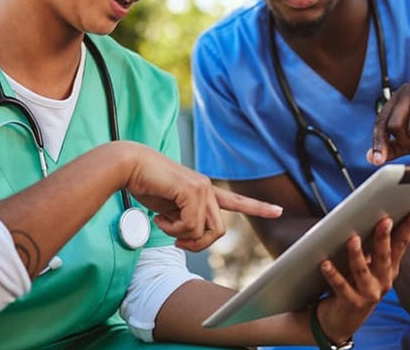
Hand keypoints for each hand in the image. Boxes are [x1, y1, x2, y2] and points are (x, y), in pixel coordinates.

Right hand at [121, 142, 282, 250]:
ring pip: (204, 231)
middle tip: (177, 242)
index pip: (236, 200)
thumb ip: (184, 220)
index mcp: (204, 191)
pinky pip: (189, 226)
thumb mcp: (170, 209)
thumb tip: (189, 237)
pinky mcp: (192, 190)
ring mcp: (202, 188)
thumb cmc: (146, 184)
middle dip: (197, 244)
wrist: (130, 166)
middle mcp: (207, 188)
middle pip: (218, 232)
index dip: (257, 207)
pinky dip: (172, 230)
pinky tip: (159, 218)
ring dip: (182, 236)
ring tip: (164, 224)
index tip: (278, 211)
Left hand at [315, 206, 409, 343]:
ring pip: (363, 271)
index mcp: (390, 268)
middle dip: (384, 238)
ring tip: (352, 239)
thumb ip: (372, 245)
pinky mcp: (351, 304)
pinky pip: (341, 286)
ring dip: (357, 255)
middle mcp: (383, 282)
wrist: (342, 321)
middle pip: (385, 256)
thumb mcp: (368, 265)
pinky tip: (325, 263)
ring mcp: (369, 294)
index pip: (402, 243)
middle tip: (385, 220)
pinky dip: (333, 274)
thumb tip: (373, 215)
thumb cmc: (355, 284)